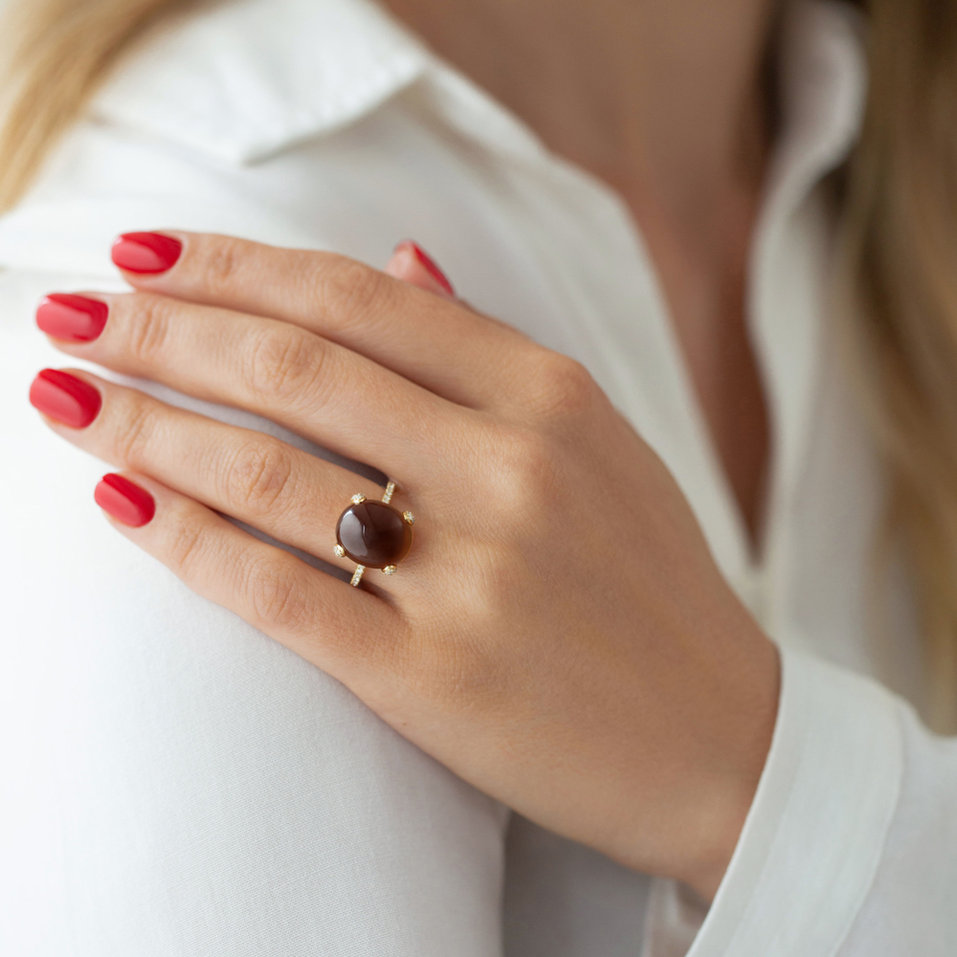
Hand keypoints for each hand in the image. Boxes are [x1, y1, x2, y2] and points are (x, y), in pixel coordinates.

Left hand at [29, 230, 779, 901]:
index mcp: (549, 397)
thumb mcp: (598, 441)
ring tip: (65, 397)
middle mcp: (509, 469)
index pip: (358, 297)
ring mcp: (472, 575)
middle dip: (161, 328)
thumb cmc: (652, 584)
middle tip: (71, 312)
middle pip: (294, 366)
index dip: (234, 265)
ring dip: (145, 424)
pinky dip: (184, 543)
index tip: (146, 252)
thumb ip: (492, 352)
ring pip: (268, 470)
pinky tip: (118, 505)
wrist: (722, 735)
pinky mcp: (435, 678)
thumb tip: (400, 258)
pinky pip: (279, 593)